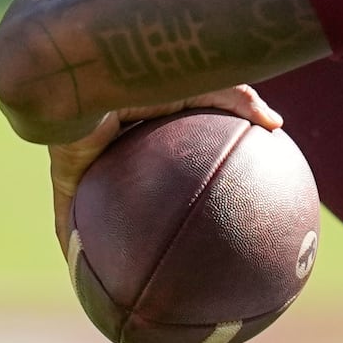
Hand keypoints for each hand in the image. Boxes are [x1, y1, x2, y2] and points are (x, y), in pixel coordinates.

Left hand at [46, 85, 283, 257]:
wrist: (90, 66)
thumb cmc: (146, 68)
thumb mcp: (202, 84)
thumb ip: (237, 100)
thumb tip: (277, 125)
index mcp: (140, 121)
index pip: (157, 150)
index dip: (170, 169)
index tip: (188, 193)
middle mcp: (109, 144)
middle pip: (122, 181)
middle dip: (131, 207)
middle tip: (153, 238)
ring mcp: (85, 161)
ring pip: (92, 205)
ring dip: (97, 235)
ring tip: (112, 272)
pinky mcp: (65, 173)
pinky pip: (68, 217)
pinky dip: (75, 244)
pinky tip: (83, 276)